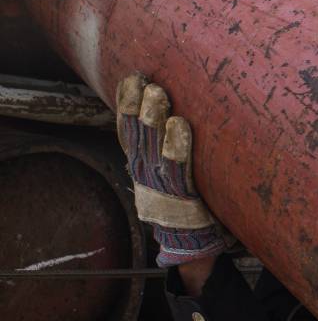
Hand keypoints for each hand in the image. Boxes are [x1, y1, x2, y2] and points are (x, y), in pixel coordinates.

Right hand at [116, 72, 225, 267]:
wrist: (188, 242)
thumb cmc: (181, 198)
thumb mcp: (164, 169)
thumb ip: (163, 142)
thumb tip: (166, 105)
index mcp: (139, 162)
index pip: (128, 128)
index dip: (127, 103)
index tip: (132, 78)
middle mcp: (145, 170)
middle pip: (138, 133)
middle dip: (140, 106)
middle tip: (146, 82)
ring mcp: (160, 184)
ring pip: (154, 146)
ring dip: (155, 119)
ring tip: (159, 95)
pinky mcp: (181, 196)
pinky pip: (178, 168)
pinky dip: (177, 146)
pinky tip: (179, 126)